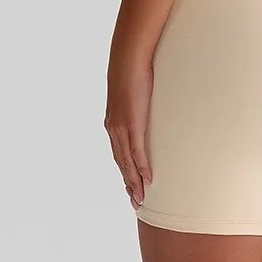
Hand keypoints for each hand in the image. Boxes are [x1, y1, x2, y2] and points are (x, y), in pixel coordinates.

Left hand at [104, 60, 153, 210]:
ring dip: (134, 182)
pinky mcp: (132, 124)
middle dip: (128, 183)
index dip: (124, 171)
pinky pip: (137, 152)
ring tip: (141, 198)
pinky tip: (147, 179)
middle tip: (136, 201)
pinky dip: (141, 167)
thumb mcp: (131, 93)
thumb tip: (143, 106)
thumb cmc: (131, 72)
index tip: (129, 186)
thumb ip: (135, 105)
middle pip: (120, 163)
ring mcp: (122, 128)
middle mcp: (114, 129)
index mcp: (113, 123)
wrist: (128, 60)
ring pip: (127, 162)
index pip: (118, 154)